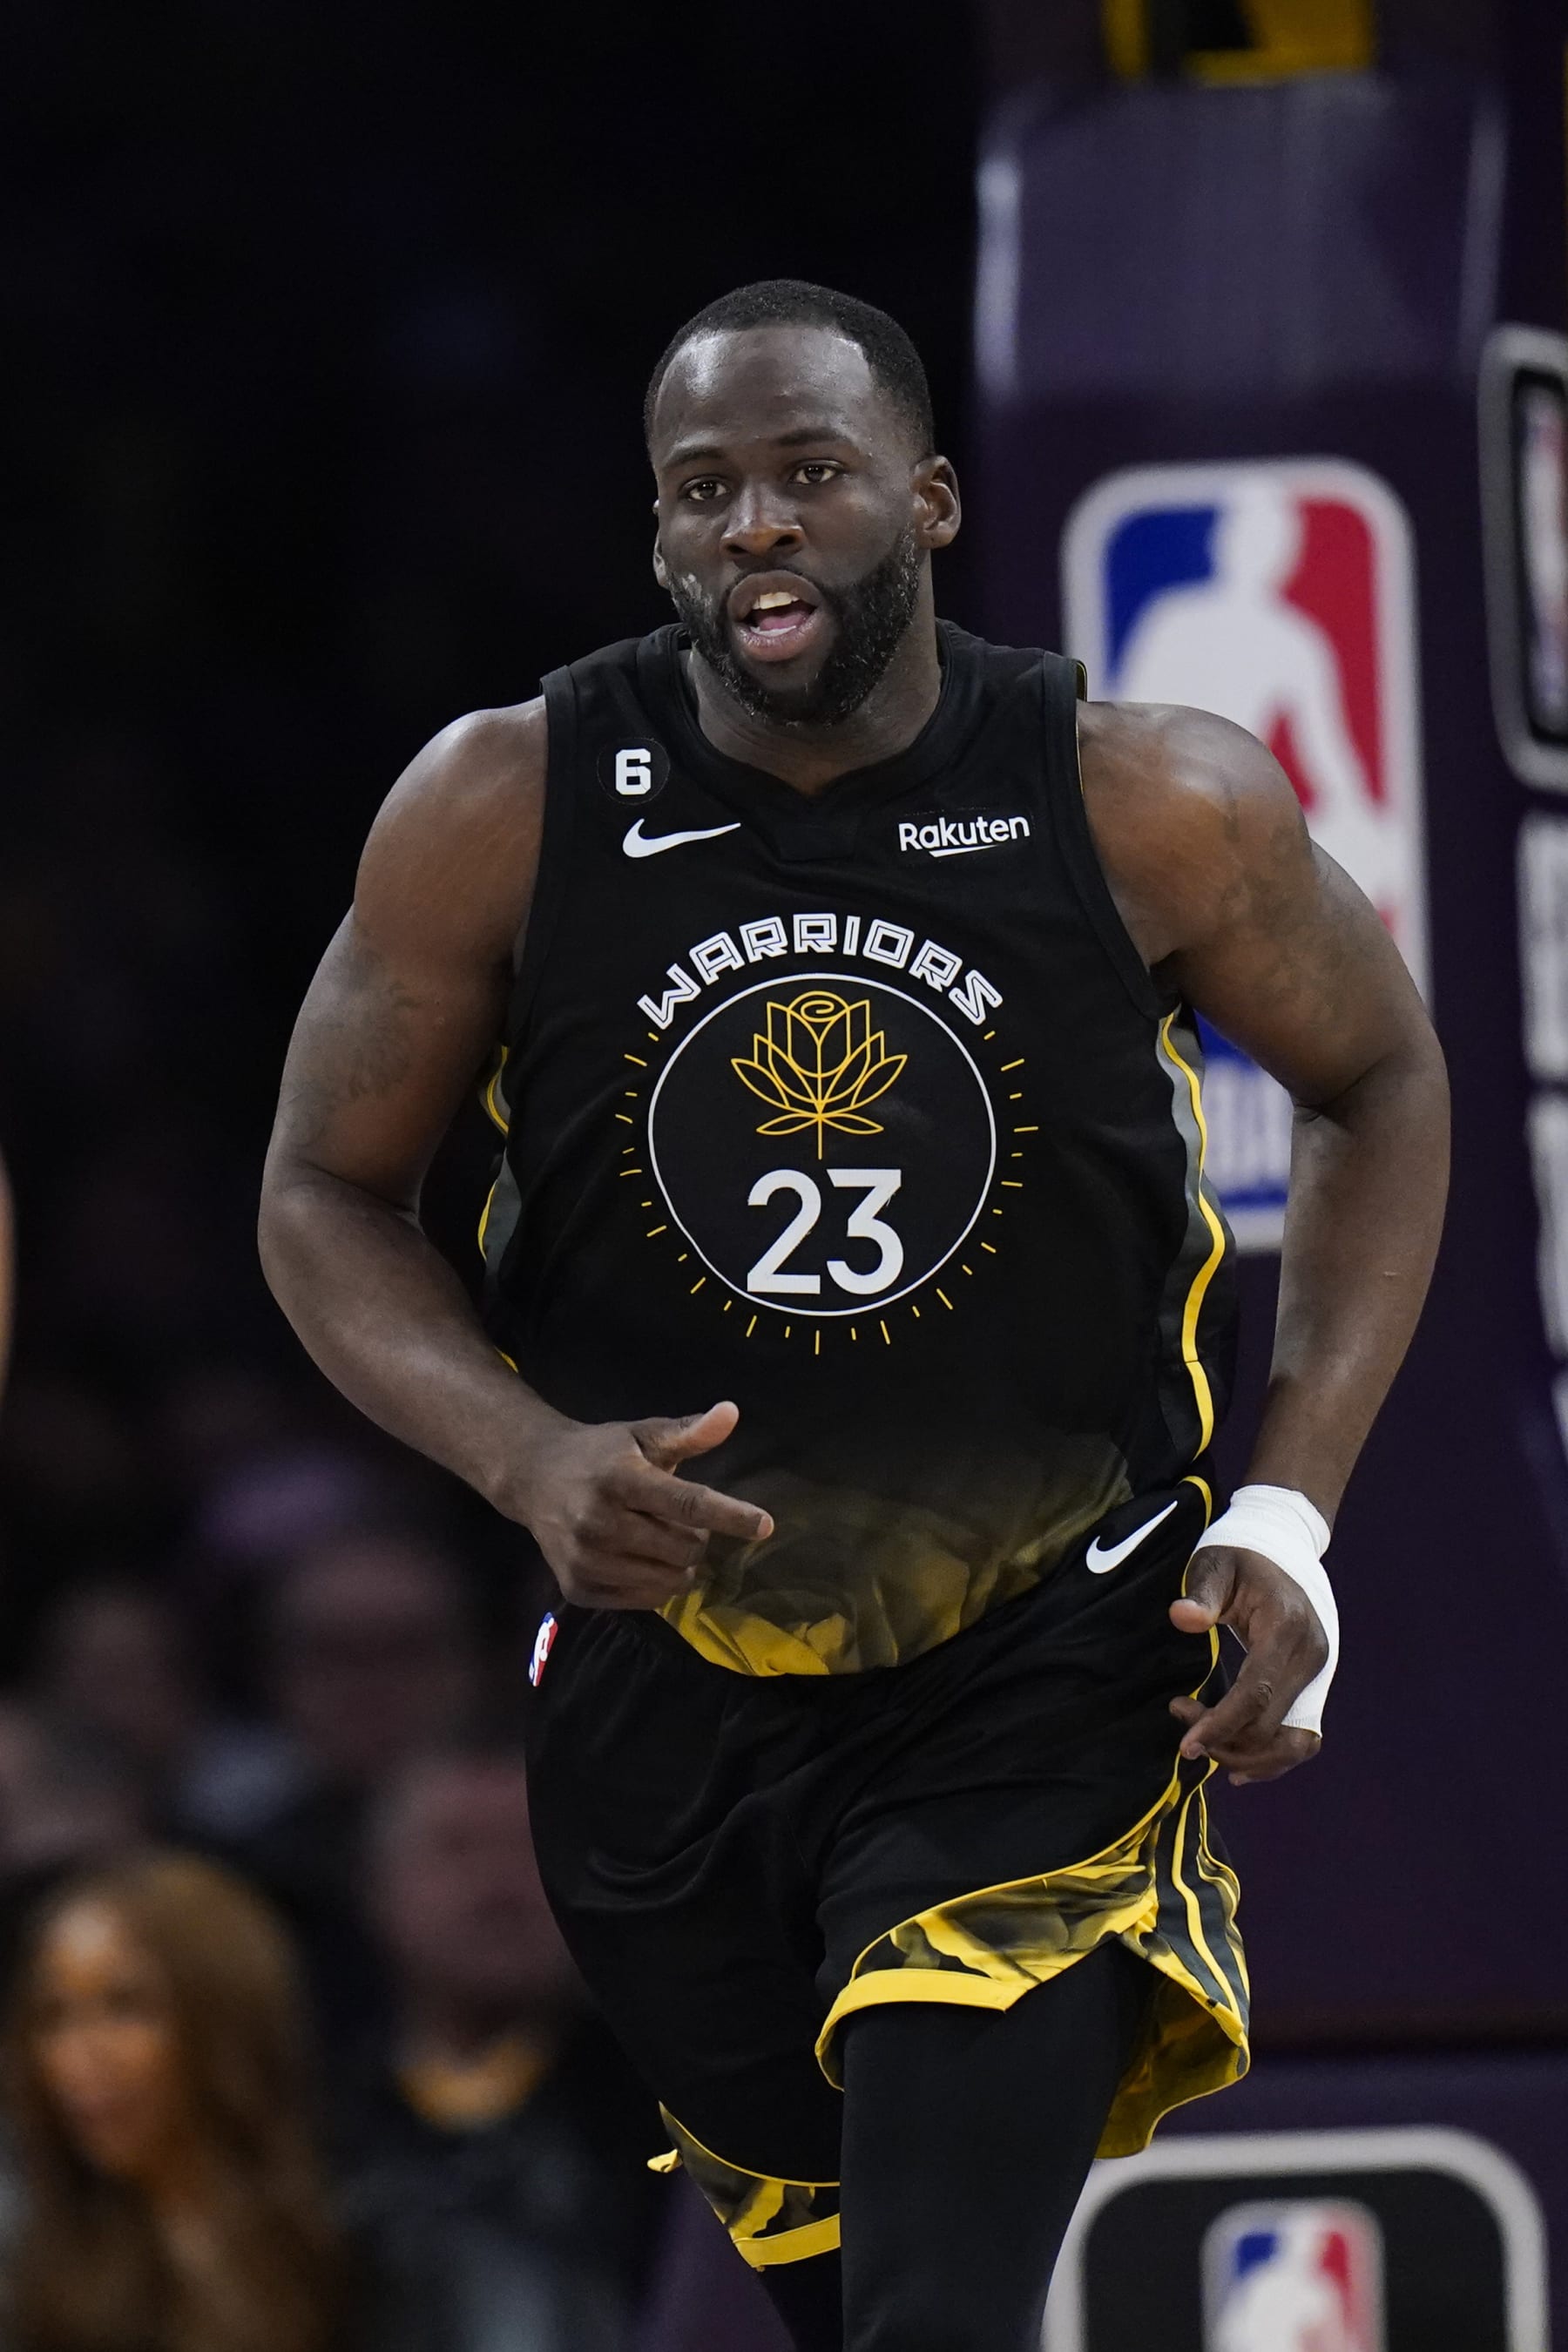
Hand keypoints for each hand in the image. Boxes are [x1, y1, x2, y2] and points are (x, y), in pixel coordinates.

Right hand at [512, 1399, 772, 1609]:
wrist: (533, 1478)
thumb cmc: (600, 1454)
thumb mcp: (643, 1435)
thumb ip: (688, 1432)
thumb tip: (731, 1412)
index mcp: (619, 1478)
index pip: (686, 1503)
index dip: (730, 1516)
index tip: (765, 1525)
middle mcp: (598, 1521)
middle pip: (683, 1550)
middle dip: (696, 1539)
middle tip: (679, 1521)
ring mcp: (584, 1560)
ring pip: (667, 1582)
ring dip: (678, 1566)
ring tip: (658, 1539)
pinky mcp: (577, 1588)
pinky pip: (644, 1602)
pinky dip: (654, 1585)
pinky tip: (636, 1558)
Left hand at [1168, 1547, 1328, 1785]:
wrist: (1282, 1547)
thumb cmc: (1239, 1556)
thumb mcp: (1215, 1563)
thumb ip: (1202, 1593)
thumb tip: (1182, 1618)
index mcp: (1287, 1628)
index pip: (1257, 1693)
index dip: (1221, 1725)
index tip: (1186, 1745)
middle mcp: (1312, 1656)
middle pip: (1272, 1727)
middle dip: (1224, 1739)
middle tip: (1182, 1717)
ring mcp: (1319, 1673)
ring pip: (1294, 1743)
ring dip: (1248, 1755)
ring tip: (1204, 1742)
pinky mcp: (1315, 1685)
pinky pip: (1301, 1737)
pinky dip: (1271, 1756)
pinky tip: (1236, 1763)